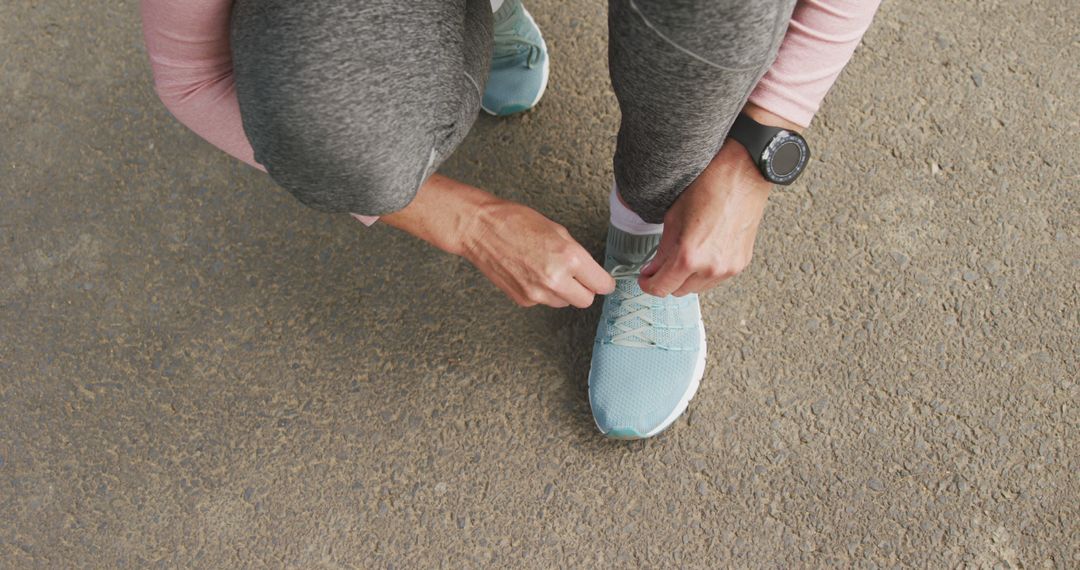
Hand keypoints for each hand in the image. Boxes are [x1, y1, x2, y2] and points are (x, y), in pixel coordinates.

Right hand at [461, 200, 614, 307]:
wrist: (480, 229)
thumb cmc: (514, 221)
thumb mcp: (557, 230)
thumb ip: (576, 254)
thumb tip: (588, 271)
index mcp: (569, 258)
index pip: (601, 284)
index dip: (604, 282)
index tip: (603, 281)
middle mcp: (555, 279)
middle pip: (585, 300)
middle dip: (585, 289)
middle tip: (578, 277)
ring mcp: (537, 293)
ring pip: (564, 303)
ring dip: (563, 291)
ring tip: (547, 269)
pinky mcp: (523, 299)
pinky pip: (544, 301)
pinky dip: (543, 291)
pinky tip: (531, 273)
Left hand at [637, 138, 772, 296]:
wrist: (743, 176)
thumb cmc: (707, 189)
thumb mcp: (673, 218)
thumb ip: (661, 251)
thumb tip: (652, 270)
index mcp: (689, 256)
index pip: (661, 288)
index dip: (648, 285)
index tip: (645, 279)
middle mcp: (710, 268)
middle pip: (679, 292)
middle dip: (666, 280)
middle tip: (660, 265)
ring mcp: (728, 269)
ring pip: (697, 288)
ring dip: (686, 278)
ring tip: (683, 256)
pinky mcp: (741, 264)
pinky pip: (715, 279)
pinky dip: (704, 272)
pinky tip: (702, 253)